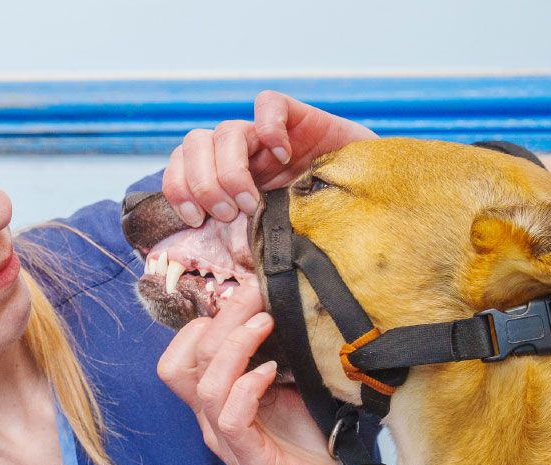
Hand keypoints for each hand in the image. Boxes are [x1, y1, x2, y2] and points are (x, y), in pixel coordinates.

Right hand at [156, 283, 353, 464]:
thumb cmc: (307, 445)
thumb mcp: (287, 390)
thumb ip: (272, 358)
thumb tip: (278, 309)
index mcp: (216, 400)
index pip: (181, 354)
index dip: (206, 321)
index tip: (246, 299)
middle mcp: (212, 417)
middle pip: (190, 359)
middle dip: (223, 318)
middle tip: (257, 294)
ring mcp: (227, 438)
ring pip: (205, 385)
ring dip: (234, 346)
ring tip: (265, 324)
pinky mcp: (250, 458)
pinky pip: (230, 417)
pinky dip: (247, 388)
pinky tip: (271, 373)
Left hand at [162, 90, 377, 226]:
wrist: (372, 206)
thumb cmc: (317, 229)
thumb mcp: (270, 241)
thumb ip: (240, 246)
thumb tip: (201, 276)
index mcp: (225, 178)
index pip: (180, 165)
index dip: (178, 188)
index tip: (197, 219)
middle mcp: (242, 153)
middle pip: (194, 144)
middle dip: (204, 184)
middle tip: (232, 214)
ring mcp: (267, 135)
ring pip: (224, 130)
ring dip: (230, 170)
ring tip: (253, 200)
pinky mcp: (297, 117)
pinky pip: (268, 103)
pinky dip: (268, 126)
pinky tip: (283, 156)